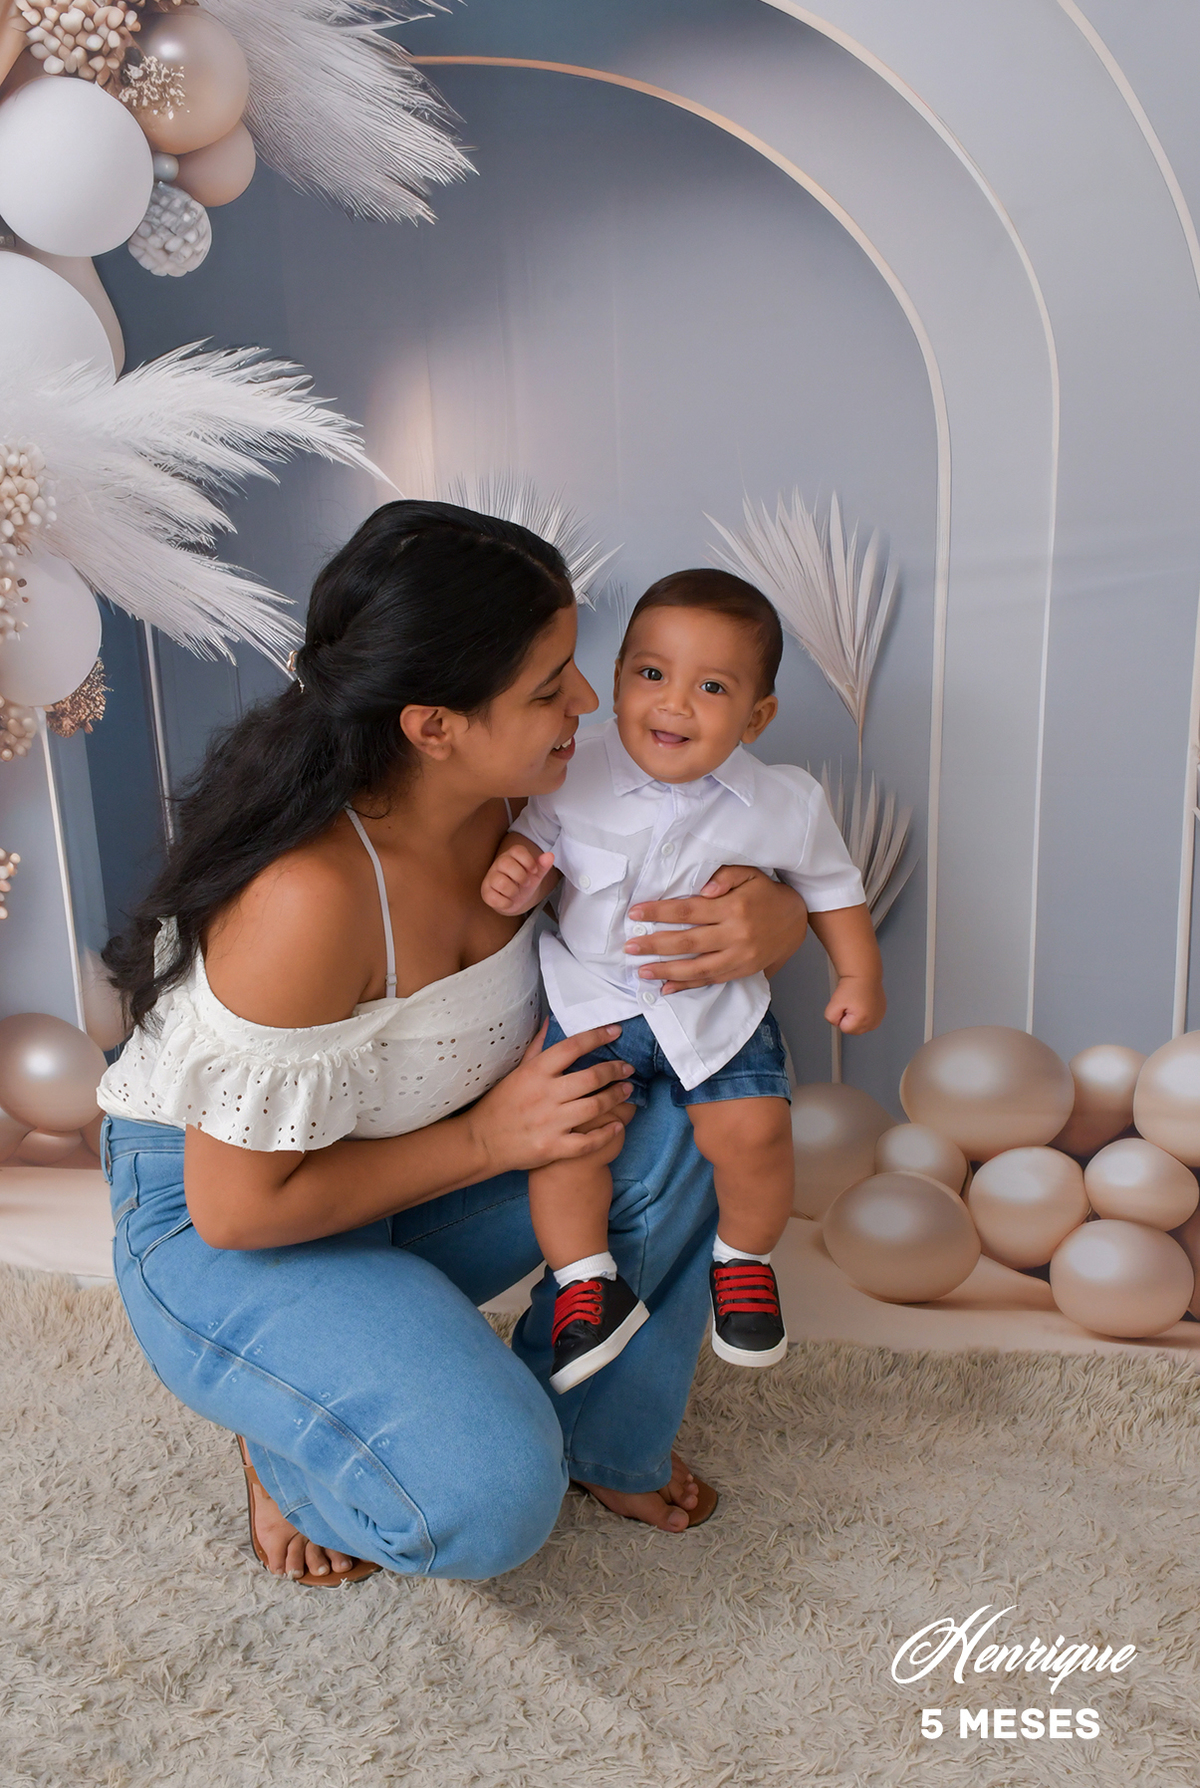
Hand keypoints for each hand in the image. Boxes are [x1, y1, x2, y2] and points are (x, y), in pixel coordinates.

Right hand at [465, 1020, 634, 1174]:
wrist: (482, 1142)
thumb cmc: (501, 1104)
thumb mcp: (516, 1071)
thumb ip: (537, 1047)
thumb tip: (551, 1021)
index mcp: (535, 1072)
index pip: (572, 1047)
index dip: (597, 1036)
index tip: (616, 1031)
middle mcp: (544, 1095)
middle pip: (591, 1078)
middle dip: (615, 1070)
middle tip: (628, 1068)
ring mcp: (550, 1122)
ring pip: (595, 1107)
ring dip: (616, 1097)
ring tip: (627, 1090)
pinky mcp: (553, 1147)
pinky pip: (588, 1141)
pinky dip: (607, 1133)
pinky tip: (618, 1126)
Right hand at [481, 839, 557, 914]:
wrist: (515, 900)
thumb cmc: (524, 883)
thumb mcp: (536, 874)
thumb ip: (543, 865)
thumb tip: (550, 856)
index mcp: (511, 856)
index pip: (517, 850)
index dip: (528, 861)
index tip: (534, 871)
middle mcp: (498, 864)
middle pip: (505, 863)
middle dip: (521, 876)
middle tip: (526, 883)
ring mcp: (490, 878)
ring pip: (500, 882)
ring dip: (513, 891)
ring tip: (516, 893)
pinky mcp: (486, 893)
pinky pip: (494, 898)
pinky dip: (506, 903)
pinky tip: (508, 900)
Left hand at [623, 865, 808, 994]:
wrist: (796, 919)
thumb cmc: (765, 894)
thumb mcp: (750, 874)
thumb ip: (725, 875)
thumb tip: (702, 888)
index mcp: (733, 907)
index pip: (688, 910)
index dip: (659, 912)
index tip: (636, 914)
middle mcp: (735, 934)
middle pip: (687, 941)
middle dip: (655, 945)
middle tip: (629, 947)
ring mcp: (739, 957)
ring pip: (697, 967)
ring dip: (667, 971)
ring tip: (642, 971)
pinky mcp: (741, 971)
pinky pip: (711, 980)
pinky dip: (688, 986)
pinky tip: (667, 988)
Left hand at [825, 975, 885, 1033]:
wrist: (864, 974)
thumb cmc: (851, 986)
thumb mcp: (833, 1004)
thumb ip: (831, 1019)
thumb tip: (837, 1023)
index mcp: (863, 1021)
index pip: (844, 1028)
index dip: (841, 1016)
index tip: (845, 1005)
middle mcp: (874, 1021)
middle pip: (853, 1029)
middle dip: (849, 1018)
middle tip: (850, 1004)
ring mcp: (879, 1017)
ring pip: (861, 1025)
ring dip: (857, 1016)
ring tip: (857, 1002)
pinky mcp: (881, 1012)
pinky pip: (868, 1019)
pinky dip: (864, 1012)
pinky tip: (863, 1002)